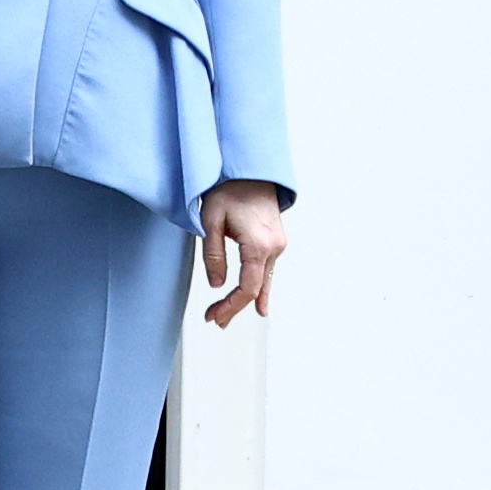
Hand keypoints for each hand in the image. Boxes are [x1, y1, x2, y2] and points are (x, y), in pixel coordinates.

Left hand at [197, 180, 286, 326]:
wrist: (251, 169)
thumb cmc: (230, 188)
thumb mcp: (212, 220)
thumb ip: (214, 255)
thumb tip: (217, 284)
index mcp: (258, 245)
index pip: (247, 288)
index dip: (230, 306)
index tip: (214, 316)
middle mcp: (274, 248)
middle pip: (255, 289)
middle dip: (235, 308)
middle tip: (216, 320)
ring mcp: (278, 245)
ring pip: (262, 282)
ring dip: (245, 300)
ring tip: (228, 315)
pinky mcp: (276, 241)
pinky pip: (268, 271)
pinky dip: (261, 289)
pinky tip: (261, 306)